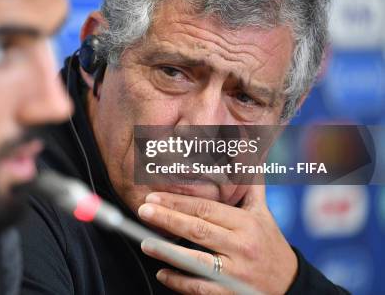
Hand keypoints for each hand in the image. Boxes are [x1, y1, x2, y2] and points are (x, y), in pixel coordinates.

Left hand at [137, 185, 297, 293]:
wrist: (291, 286)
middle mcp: (242, 246)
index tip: (154, 196)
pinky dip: (180, 281)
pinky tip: (162, 272)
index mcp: (247, 223)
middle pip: (198, 230)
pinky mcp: (232, 294)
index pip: (206, 209)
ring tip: (146, 243)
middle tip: (143, 210)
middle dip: (168, 219)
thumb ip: (251, 186)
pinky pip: (201, 288)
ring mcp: (237, 273)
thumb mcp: (264, 214)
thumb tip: (246, 153)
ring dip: (168, 252)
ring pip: (197, 261)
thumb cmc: (270, 244)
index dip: (178, 202)